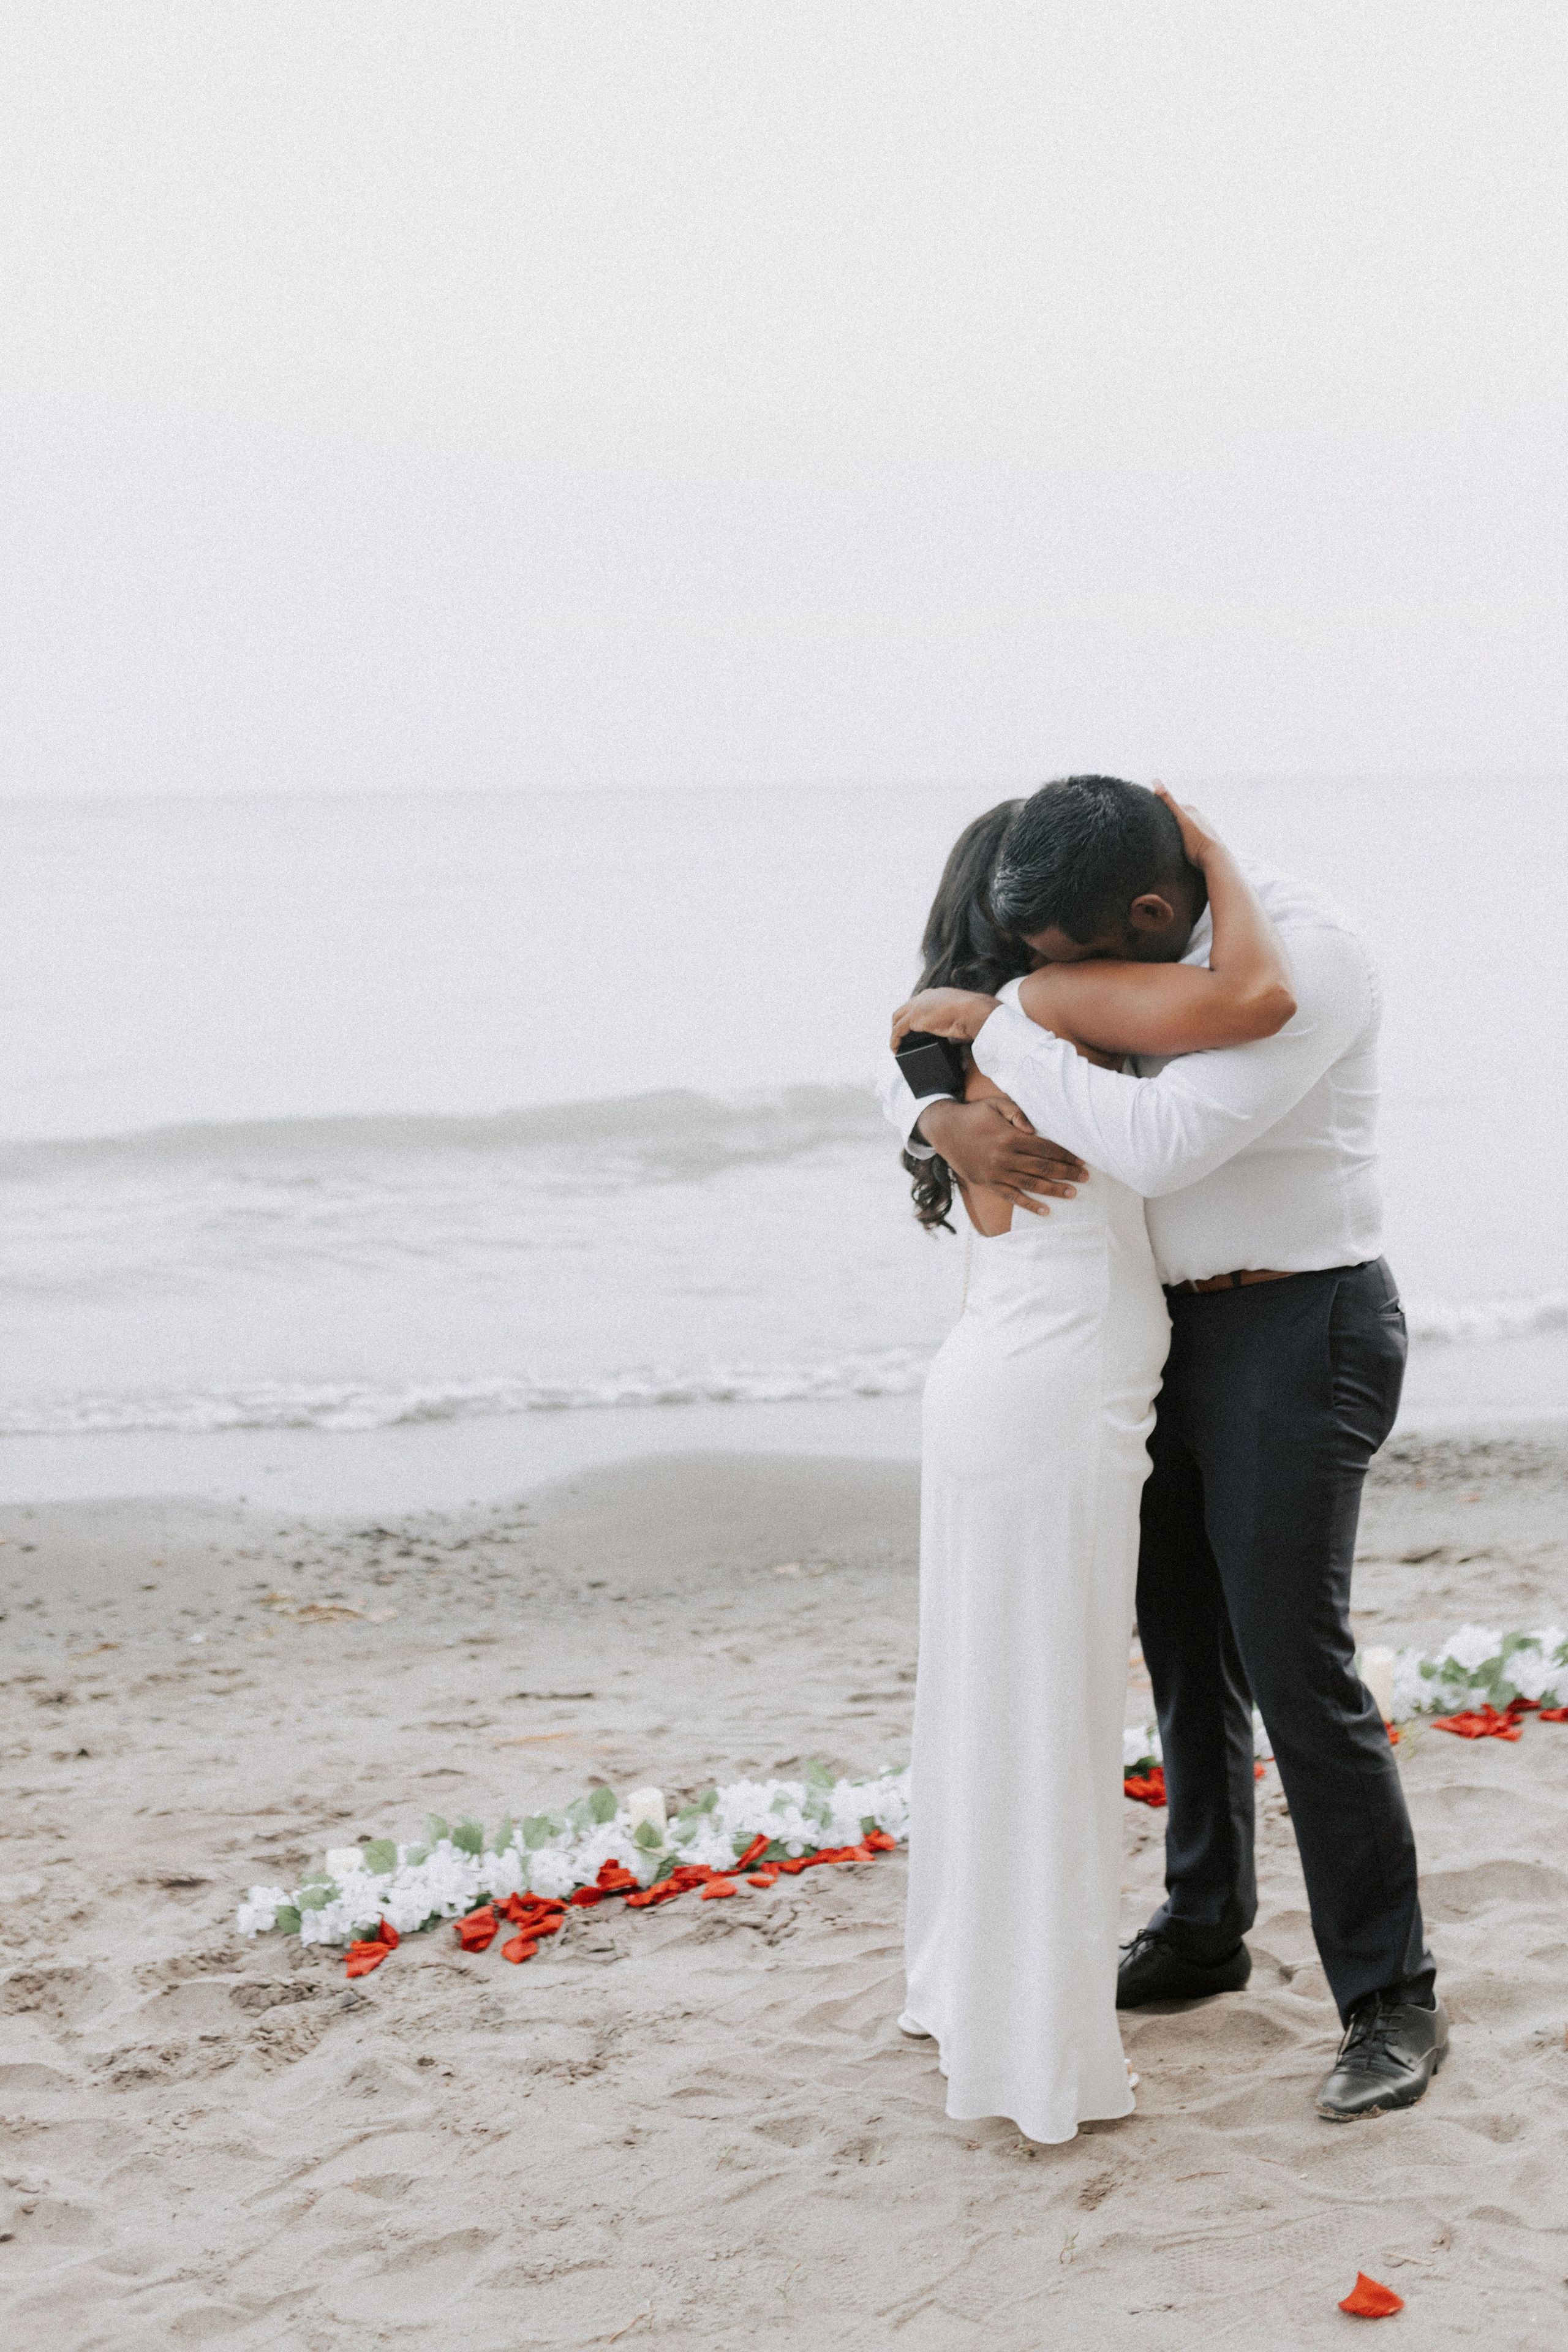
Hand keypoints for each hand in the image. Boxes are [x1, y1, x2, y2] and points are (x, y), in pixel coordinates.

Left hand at [890, 987, 999, 1047]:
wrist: (974, 1012)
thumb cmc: (975, 1016)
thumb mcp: (962, 1019)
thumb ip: (955, 1024)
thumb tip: (956, 1038)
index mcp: (938, 995)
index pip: (920, 1004)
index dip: (914, 1016)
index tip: (914, 1028)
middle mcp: (926, 997)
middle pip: (905, 1008)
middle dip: (900, 1022)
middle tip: (901, 1036)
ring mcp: (918, 1005)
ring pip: (898, 1017)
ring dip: (895, 1031)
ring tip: (896, 1044)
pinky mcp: (913, 1017)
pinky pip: (898, 1030)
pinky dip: (895, 1040)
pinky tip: (895, 1049)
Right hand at [916, 1097, 1087, 1215]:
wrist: (944, 1130)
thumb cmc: (973, 1115)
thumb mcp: (995, 1105)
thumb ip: (1017, 1113)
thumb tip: (1034, 1129)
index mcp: (1009, 1137)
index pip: (1045, 1148)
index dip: (1065, 1154)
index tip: (1080, 1159)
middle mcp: (1004, 1158)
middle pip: (1042, 1167)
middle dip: (1066, 1172)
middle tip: (1085, 1177)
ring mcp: (996, 1173)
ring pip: (1031, 1184)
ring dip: (1053, 1190)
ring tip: (1072, 1193)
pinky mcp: (988, 1183)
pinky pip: (1012, 1197)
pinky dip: (1029, 1205)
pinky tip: (1045, 1211)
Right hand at [1152, 781, 1224, 872]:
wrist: (1214, 858)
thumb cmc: (1196, 839)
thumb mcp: (1180, 818)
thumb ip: (1169, 801)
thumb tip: (1155, 780)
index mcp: (1192, 810)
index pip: (1171, 806)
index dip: (1160, 812)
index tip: (1151, 818)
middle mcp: (1198, 817)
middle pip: (1177, 817)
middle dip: (1168, 822)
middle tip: (1157, 832)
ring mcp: (1201, 829)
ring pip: (1182, 828)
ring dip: (1174, 833)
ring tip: (1167, 841)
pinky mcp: (1202, 841)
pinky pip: (1188, 838)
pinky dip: (1181, 840)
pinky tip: (1179, 848)